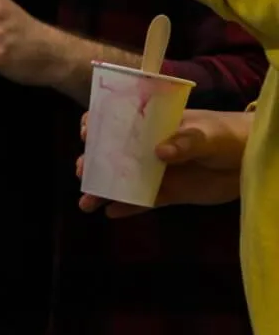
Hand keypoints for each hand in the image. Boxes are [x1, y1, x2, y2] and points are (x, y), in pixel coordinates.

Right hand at [77, 108, 250, 216]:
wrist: (251, 161)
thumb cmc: (228, 136)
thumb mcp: (208, 134)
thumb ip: (186, 141)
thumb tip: (160, 152)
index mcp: (153, 125)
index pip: (117, 120)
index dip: (97, 125)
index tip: (86, 134)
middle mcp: (148, 148)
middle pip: (113, 154)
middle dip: (93, 163)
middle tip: (82, 172)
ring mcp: (157, 172)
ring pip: (124, 181)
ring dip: (104, 190)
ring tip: (86, 202)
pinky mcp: (169, 194)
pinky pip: (144, 202)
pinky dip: (128, 208)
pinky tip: (110, 214)